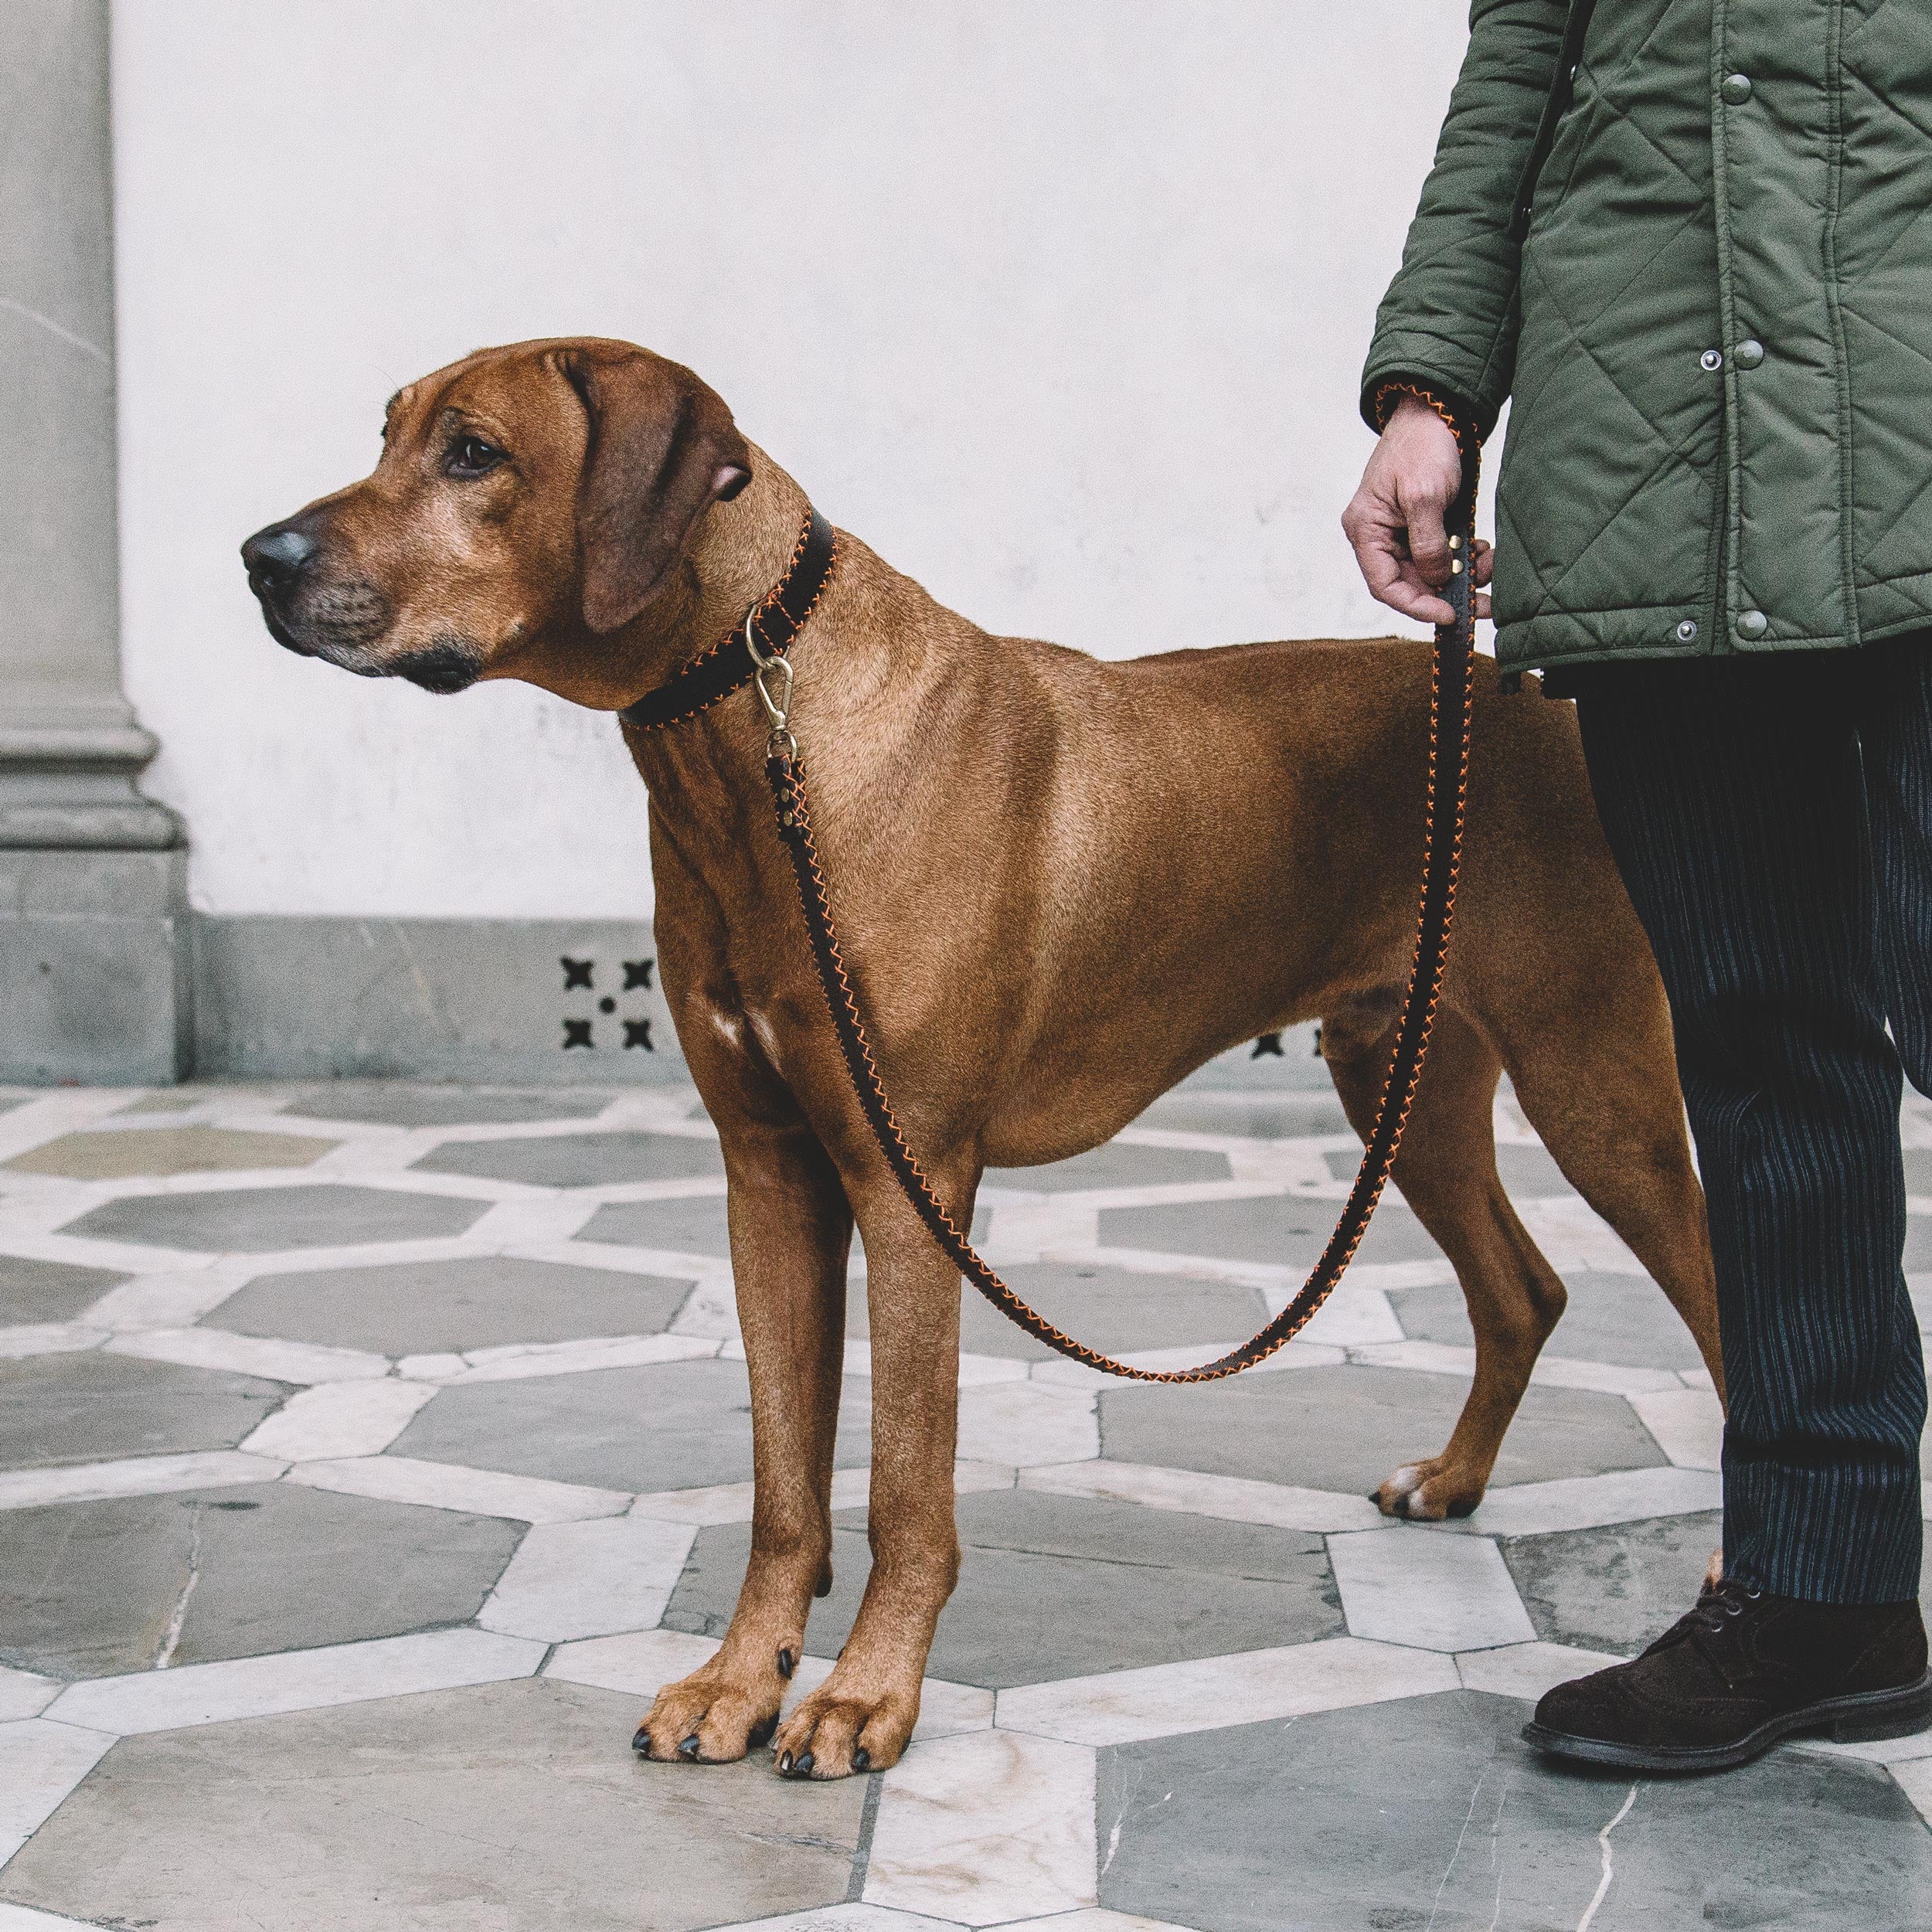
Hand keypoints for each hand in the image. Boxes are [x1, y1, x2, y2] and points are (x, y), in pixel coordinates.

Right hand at [1342, 394, 1493, 625]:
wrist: (1436, 411)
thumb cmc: (1422, 445)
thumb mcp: (1425, 496)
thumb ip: (1428, 543)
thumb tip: (1437, 578)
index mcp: (1366, 531)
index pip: (1384, 586)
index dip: (1416, 605)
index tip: (1450, 614)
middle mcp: (1379, 537)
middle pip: (1409, 583)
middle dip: (1447, 591)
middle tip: (1484, 601)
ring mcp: (1400, 531)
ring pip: (1429, 571)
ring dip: (1461, 574)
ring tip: (1488, 564)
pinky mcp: (1422, 524)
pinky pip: (1440, 554)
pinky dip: (1463, 557)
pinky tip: (1481, 550)